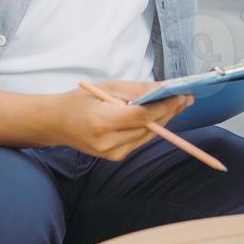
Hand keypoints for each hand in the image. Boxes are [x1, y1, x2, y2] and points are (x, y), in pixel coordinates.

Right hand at [51, 79, 193, 161]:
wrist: (56, 123)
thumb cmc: (80, 100)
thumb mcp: (108, 86)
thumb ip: (137, 90)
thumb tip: (165, 88)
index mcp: (102, 122)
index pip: (142, 116)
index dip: (165, 106)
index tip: (181, 95)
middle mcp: (108, 142)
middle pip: (149, 128)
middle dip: (169, 112)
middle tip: (187, 97)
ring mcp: (111, 154)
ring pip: (148, 136)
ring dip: (164, 120)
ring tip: (178, 103)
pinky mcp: (115, 157)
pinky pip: (140, 140)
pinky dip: (150, 127)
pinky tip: (160, 114)